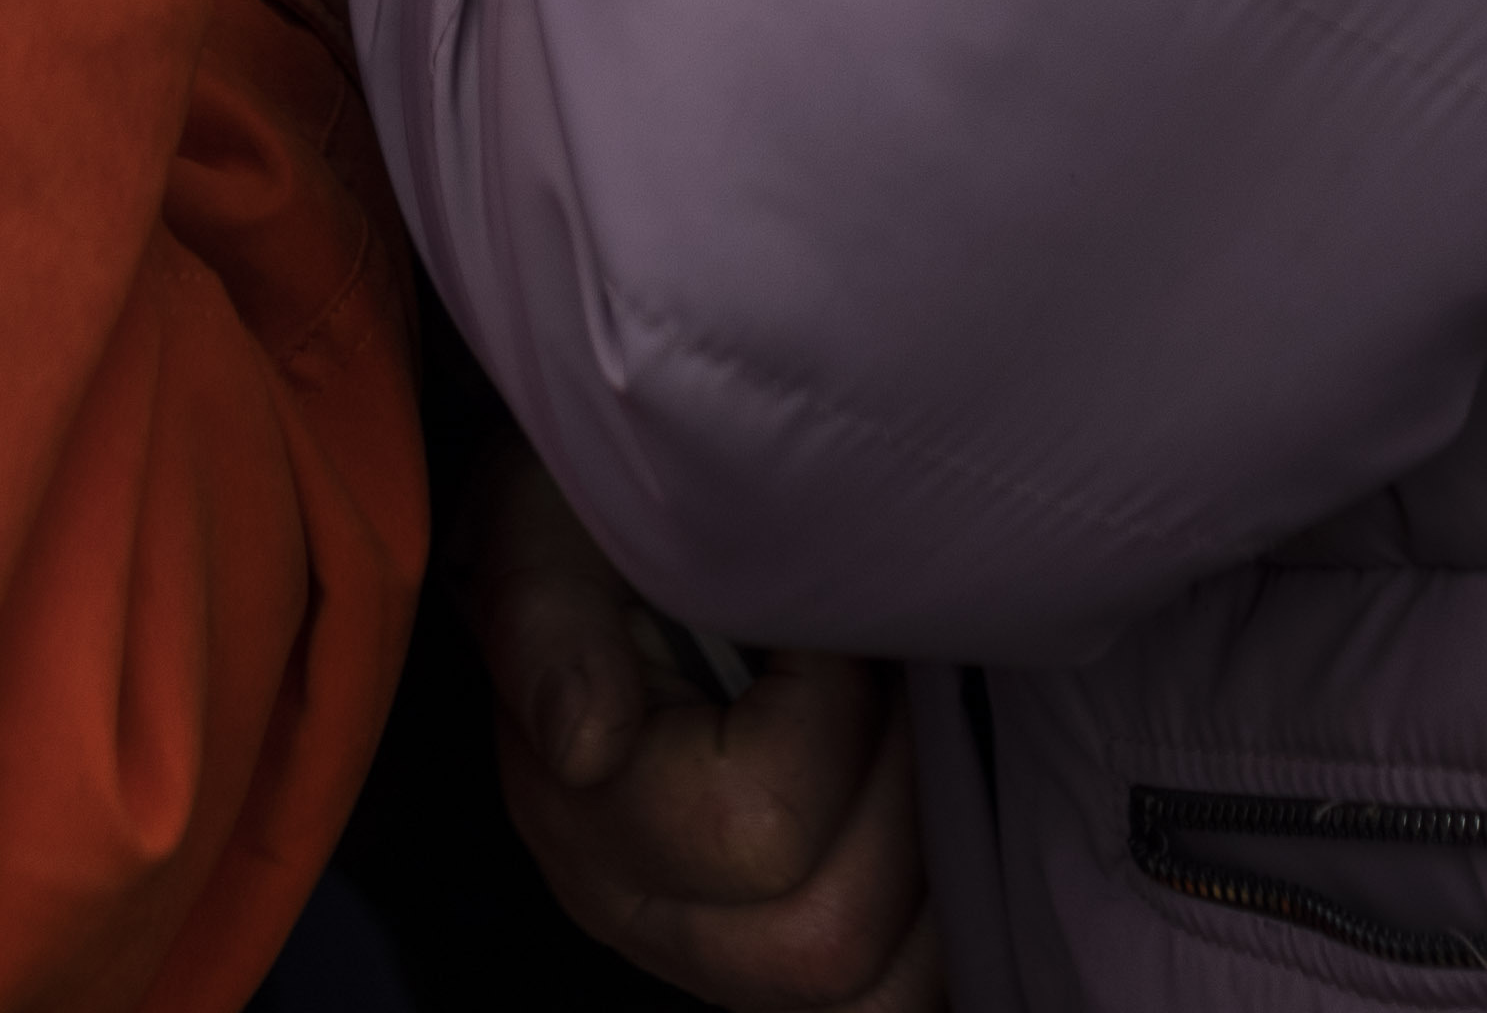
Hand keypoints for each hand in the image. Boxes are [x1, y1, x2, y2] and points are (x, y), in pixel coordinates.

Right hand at [473, 431, 938, 1007]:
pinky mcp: (777, 960)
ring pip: (876, 990)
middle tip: (884, 679)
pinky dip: (939, 925)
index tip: (815, 619)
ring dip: (931, 863)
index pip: (757, 828)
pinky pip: (892, 1001)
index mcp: (584, 807)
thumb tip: (586, 742)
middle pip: (823, 939)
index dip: (829, 709)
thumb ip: (547, 615)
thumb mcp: (548, 522)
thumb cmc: (588, 522)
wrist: (599, 543)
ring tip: (905, 737)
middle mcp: (640, 907)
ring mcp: (714, 951)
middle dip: (896, 791)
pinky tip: (929, 813)